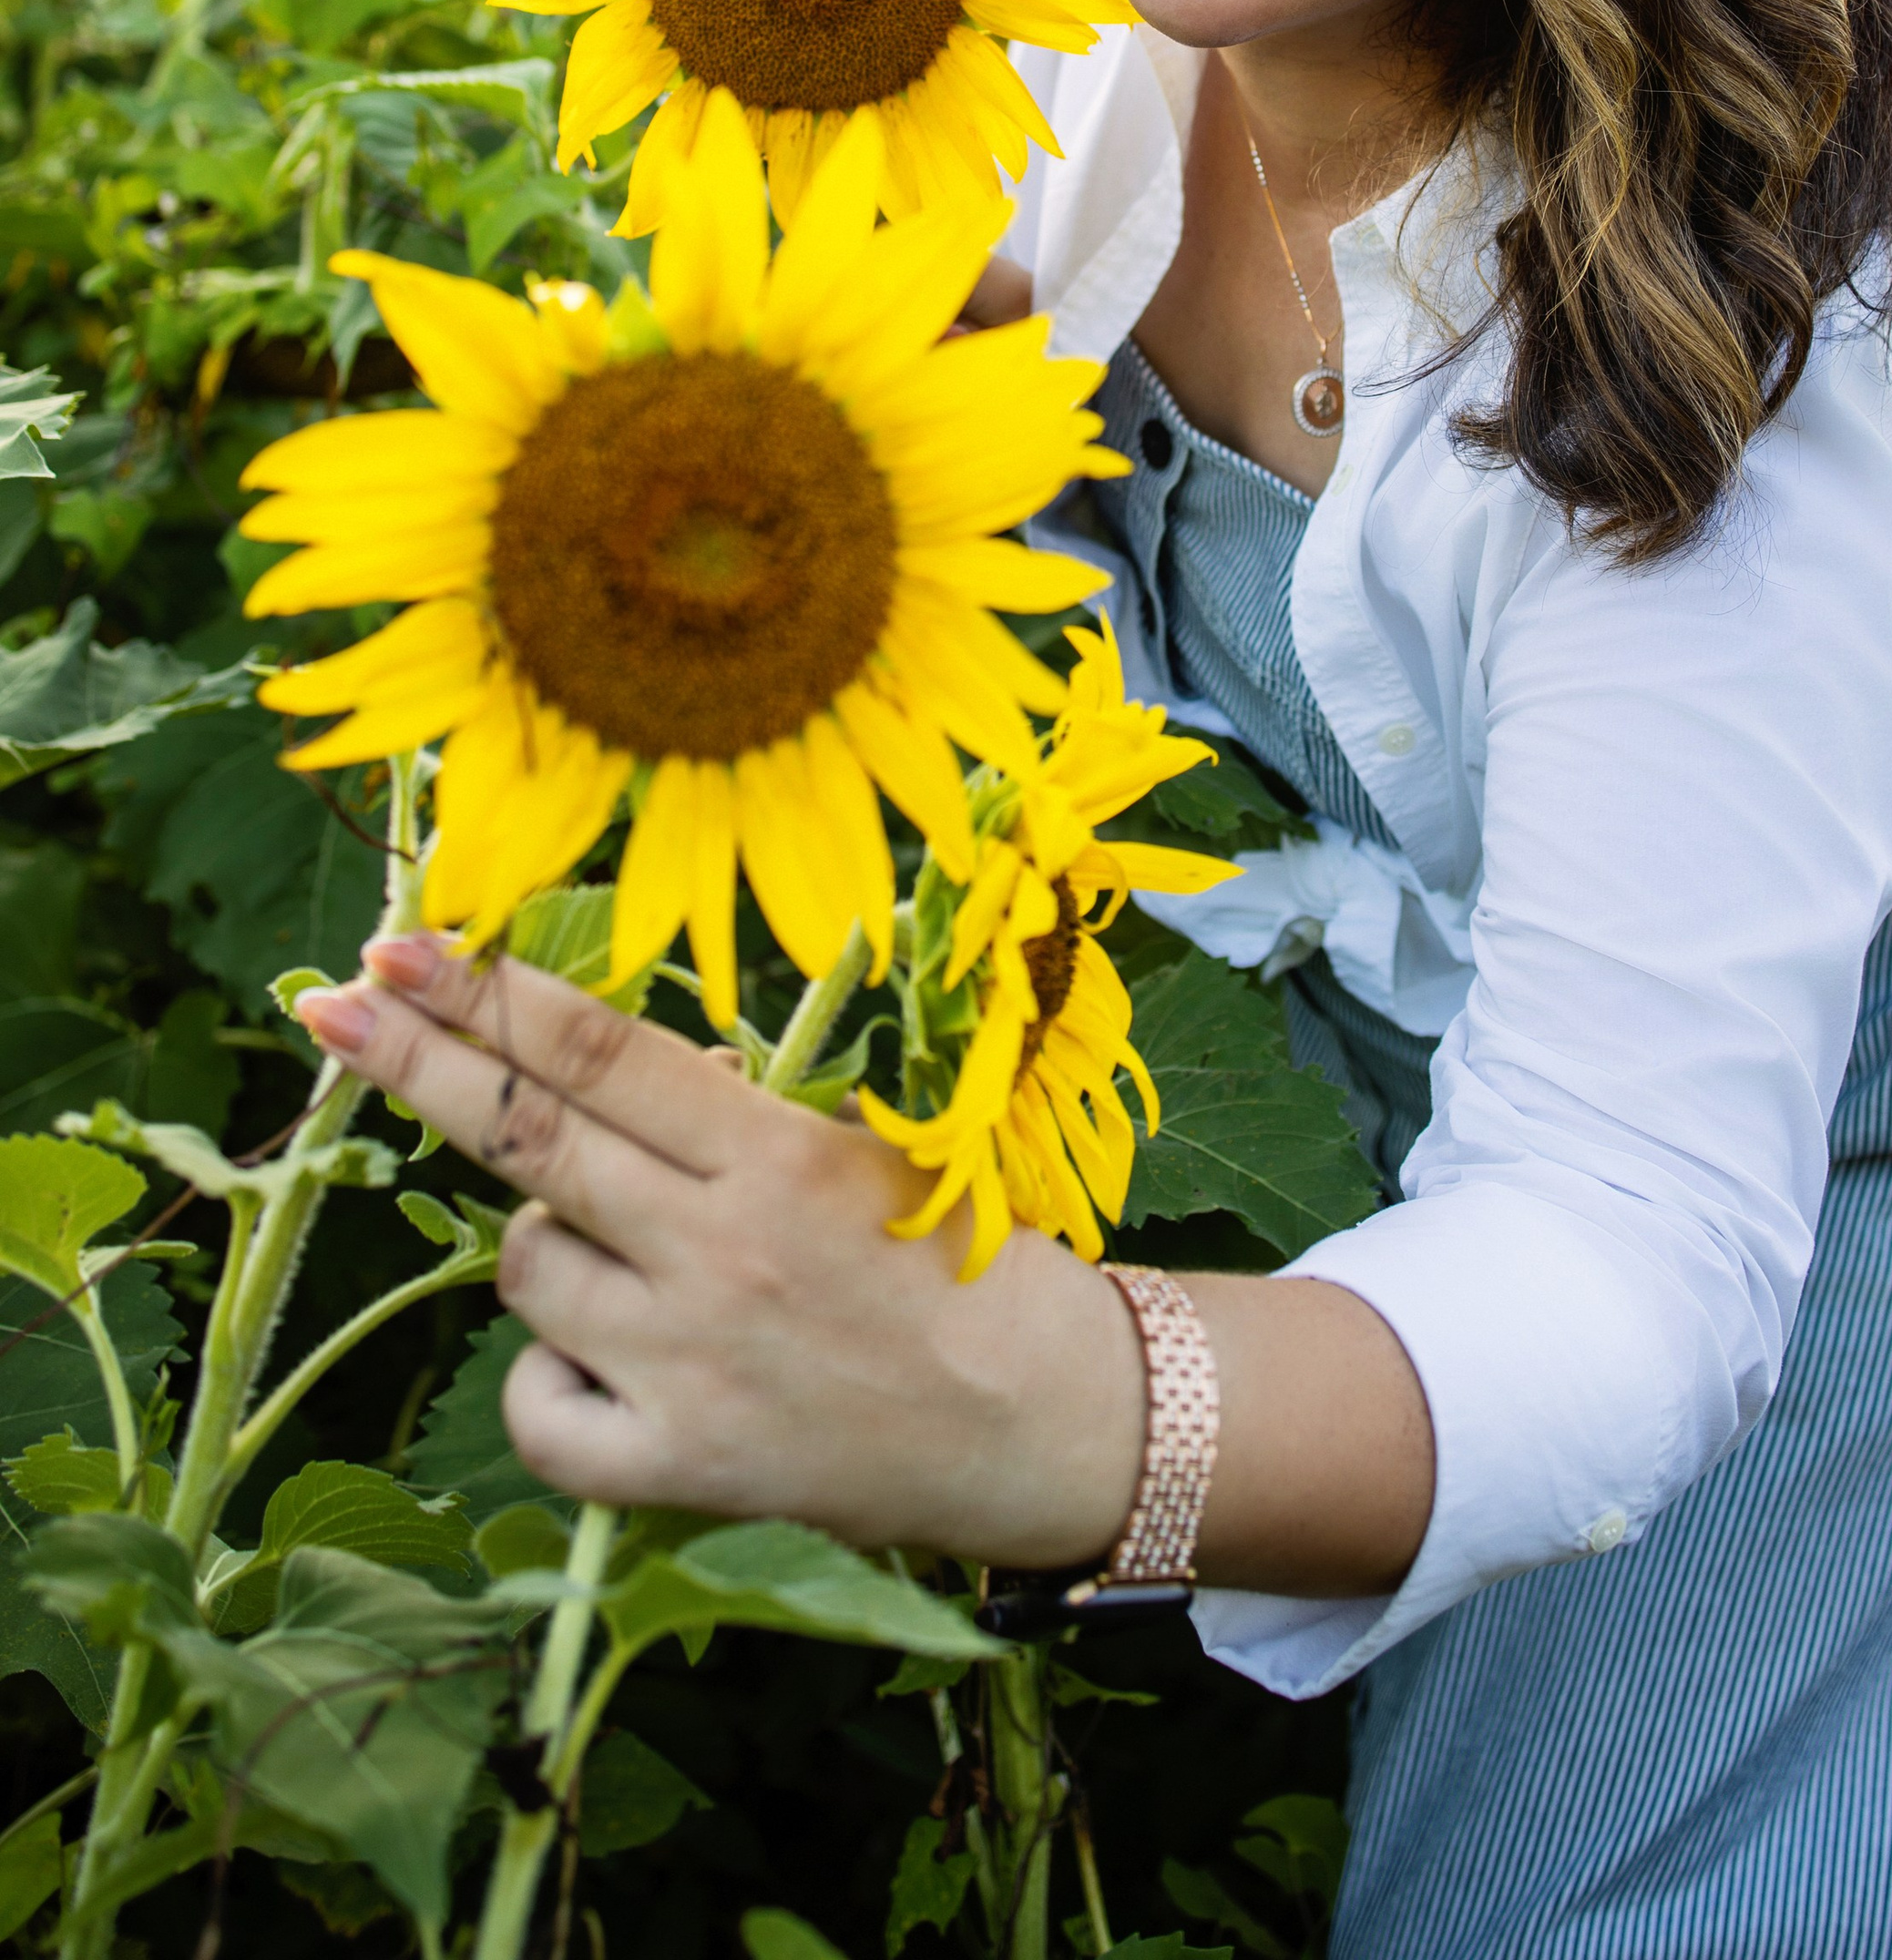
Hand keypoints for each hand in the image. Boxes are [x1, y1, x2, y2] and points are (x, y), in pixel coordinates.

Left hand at [295, 932, 1145, 1563]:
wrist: (1039, 1423)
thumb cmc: (955, 1259)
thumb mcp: (855, 1146)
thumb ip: (722, 1114)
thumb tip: (585, 1066)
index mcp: (770, 1149)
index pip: (593, 1048)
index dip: (484, 990)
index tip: (400, 942)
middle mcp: (716, 1250)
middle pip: (523, 1136)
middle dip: (414, 1061)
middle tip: (330, 1004)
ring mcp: (685, 1365)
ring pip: (524, 1268)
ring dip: (542, 1247)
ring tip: (635, 1264)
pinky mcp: (674, 1471)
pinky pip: (536, 1405)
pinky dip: (551, 1378)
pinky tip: (613, 1367)